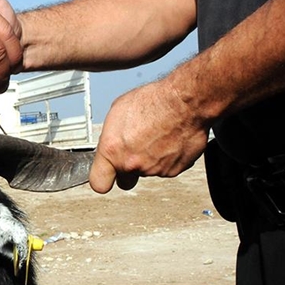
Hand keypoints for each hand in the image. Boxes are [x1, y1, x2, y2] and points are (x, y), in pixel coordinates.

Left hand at [88, 78, 210, 192]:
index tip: (105, 175)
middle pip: (125, 180)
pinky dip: (168, 157)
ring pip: (147, 172)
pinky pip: (167, 167)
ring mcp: (154, 170)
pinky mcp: (174, 170)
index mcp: (113, 151)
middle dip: (127, 171)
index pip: (99, 183)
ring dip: (150, 159)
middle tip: (134, 153)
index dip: (102, 179)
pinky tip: (169, 140)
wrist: (185, 103)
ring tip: (156, 136)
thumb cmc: (154, 101)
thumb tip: (112, 142)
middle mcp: (132, 164)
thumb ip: (112, 136)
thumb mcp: (118, 111)